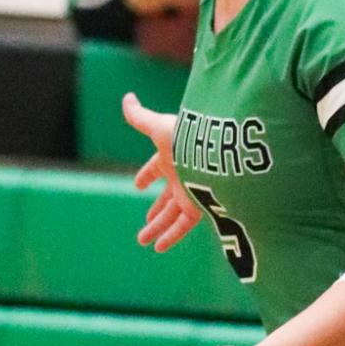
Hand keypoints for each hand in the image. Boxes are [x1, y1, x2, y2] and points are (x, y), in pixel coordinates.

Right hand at [122, 92, 202, 252]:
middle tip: (145, 223)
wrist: (217, 151)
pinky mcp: (199, 207)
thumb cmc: (187, 135)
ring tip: (143, 241)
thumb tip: (126, 97)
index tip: (138, 184)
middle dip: (155, 210)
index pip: (155, 168)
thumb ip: (139, 116)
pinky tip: (159, 248)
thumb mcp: (158, 126)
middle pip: (165, 197)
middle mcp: (182, 176)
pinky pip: (183, 226)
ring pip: (171, 215)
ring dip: (157, 228)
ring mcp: (191, 193)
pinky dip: (171, 237)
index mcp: (171, 157)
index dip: (146, 175)